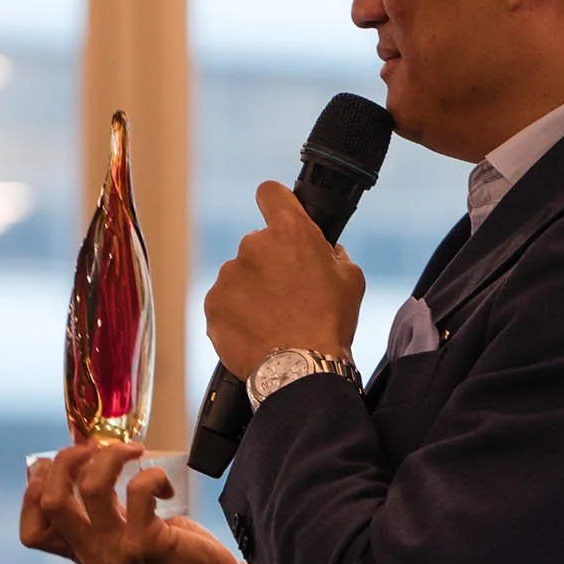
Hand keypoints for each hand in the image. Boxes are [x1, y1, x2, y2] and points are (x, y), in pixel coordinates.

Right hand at [19, 443, 265, 563]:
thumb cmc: (170, 555)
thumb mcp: (124, 538)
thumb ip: (101, 514)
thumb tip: (82, 462)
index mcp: (83, 553)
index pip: (33, 532)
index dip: (34, 492)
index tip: (56, 466)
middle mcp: (93, 555)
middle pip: (51, 502)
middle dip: (66, 460)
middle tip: (93, 447)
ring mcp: (118, 552)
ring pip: (91, 487)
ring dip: (111, 455)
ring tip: (133, 451)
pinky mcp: (148, 544)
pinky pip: (138, 489)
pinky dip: (152, 475)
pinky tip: (163, 486)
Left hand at [204, 183, 364, 380]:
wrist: (301, 370)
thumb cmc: (329, 325)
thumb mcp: (350, 280)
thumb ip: (334, 254)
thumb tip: (325, 250)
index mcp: (290, 232)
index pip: (270, 193)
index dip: (275, 203)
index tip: (277, 215)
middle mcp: (253, 246)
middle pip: (258, 244)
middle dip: (270, 263)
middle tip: (288, 294)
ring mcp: (229, 275)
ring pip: (240, 276)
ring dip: (252, 291)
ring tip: (274, 320)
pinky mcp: (213, 303)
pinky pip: (225, 302)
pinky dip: (237, 314)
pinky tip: (258, 331)